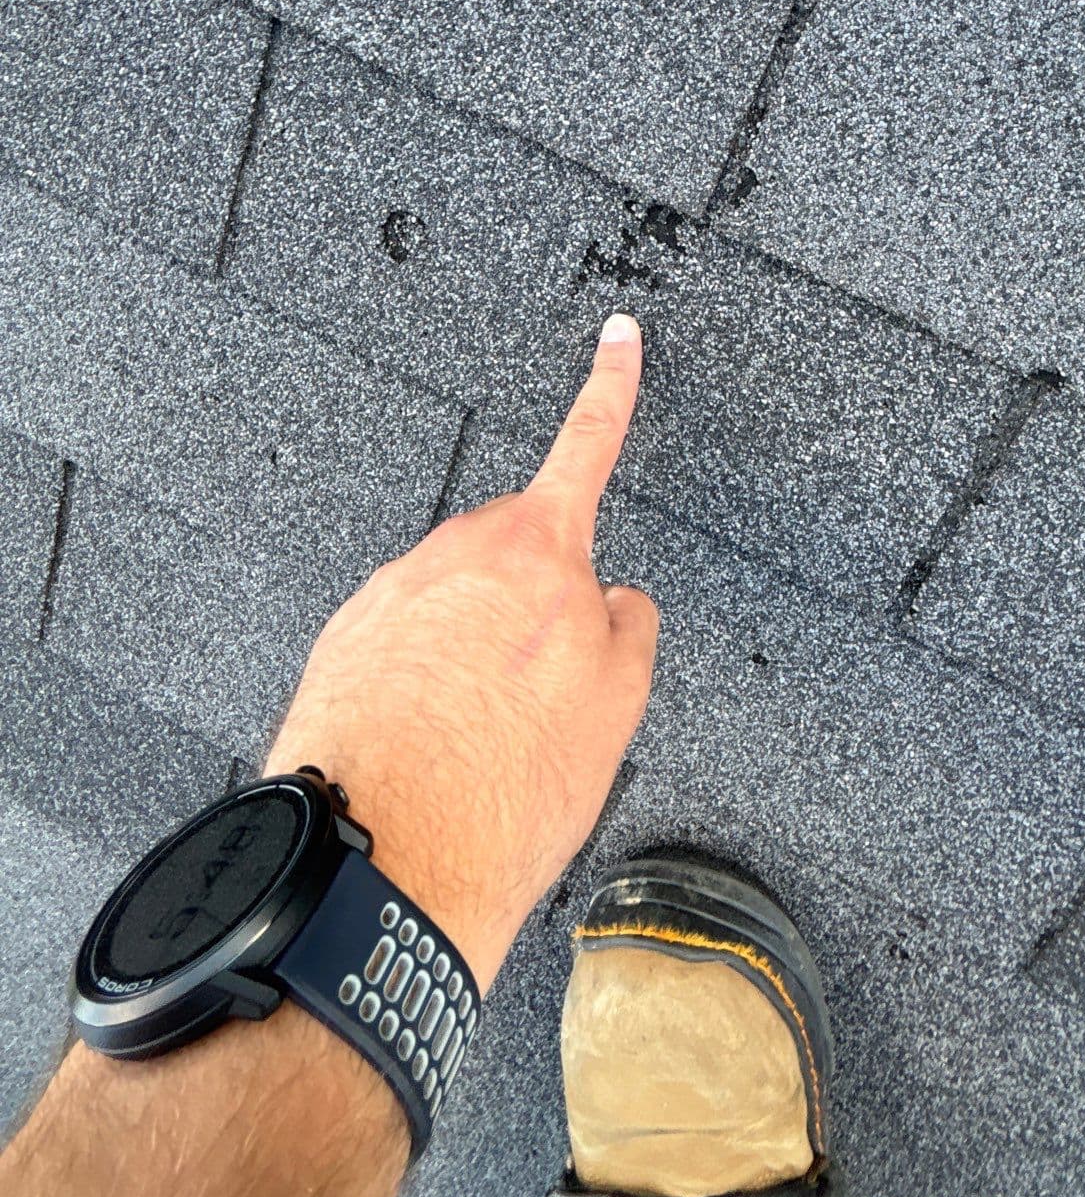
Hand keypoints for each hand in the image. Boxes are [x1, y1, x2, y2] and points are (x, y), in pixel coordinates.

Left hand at [265, 311, 658, 990]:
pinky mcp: (346, 634)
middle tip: (543, 696)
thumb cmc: (503, 793)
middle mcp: (458, 553)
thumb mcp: (619, 710)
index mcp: (538, 553)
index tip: (618, 334)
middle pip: (517, 552)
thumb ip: (627, 626)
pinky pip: (409, 639)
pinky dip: (428, 678)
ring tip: (483, 740)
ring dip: (478, 648)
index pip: (588, 445)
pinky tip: (435, 742)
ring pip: (461, 601)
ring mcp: (394, 590)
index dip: (612, 386)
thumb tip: (610, 599)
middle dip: (534, 601)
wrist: (386, 862)